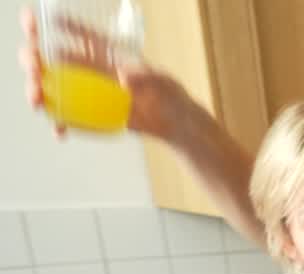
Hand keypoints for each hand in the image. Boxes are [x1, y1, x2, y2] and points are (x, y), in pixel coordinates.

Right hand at [18, 5, 191, 139]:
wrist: (175, 124)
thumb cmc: (171, 96)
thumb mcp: (163, 82)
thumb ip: (145, 76)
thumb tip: (124, 76)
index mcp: (111, 55)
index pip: (86, 37)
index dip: (64, 26)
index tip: (44, 22)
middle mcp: (97, 70)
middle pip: (60, 59)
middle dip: (41, 58)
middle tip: (36, 66)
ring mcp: (93, 92)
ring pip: (58, 86)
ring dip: (41, 90)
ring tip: (38, 100)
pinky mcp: (94, 113)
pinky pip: (71, 116)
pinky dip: (62, 122)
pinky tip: (60, 130)